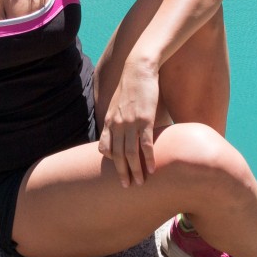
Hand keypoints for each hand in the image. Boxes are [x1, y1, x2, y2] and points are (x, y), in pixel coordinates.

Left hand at [98, 62, 159, 187]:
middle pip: (117, 155)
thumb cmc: (131, 86)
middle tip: (127, 186)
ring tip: (140, 183)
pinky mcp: (145, 120)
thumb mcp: (118, 103)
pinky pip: (145, 144)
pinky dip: (148, 159)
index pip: (105, 147)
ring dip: (135, 170)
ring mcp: (130, 123)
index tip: (116, 170)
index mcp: (110, 121)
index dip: (110, 160)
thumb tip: (121, 128)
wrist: (138, 70)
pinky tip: (152, 169)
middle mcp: (117, 124)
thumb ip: (117, 118)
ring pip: (130, 153)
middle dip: (122, 172)